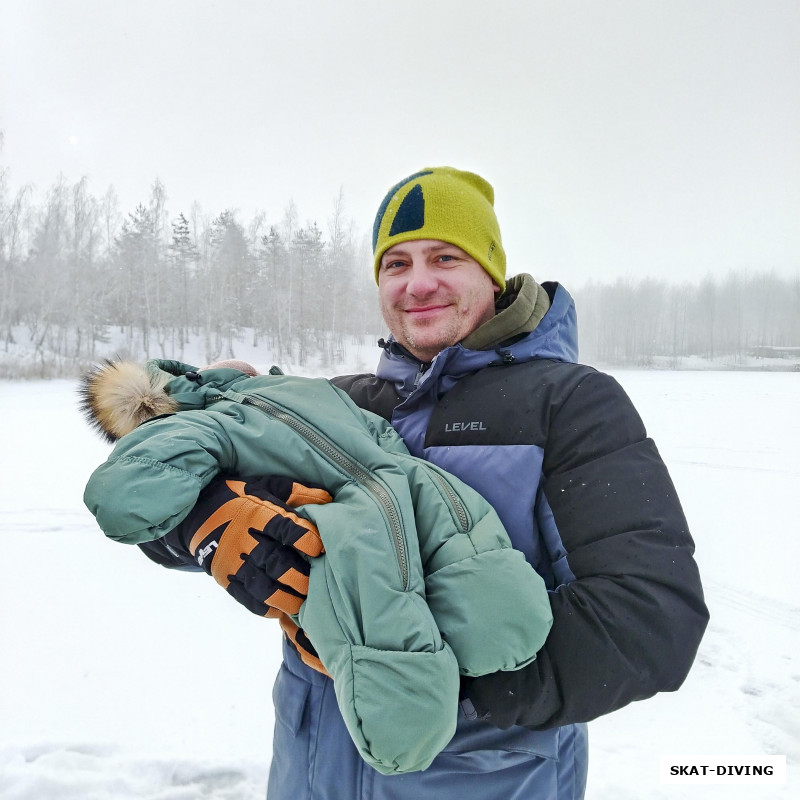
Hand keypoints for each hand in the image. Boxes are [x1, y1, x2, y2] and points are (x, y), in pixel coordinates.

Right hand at [176, 475, 329, 616]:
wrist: (198, 513)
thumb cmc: (241, 499)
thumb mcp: (266, 487)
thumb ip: (297, 492)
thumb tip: (327, 498)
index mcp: (257, 514)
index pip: (283, 528)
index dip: (304, 539)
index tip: (319, 547)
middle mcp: (244, 540)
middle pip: (275, 562)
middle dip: (299, 575)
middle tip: (316, 581)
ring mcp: (233, 562)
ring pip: (263, 586)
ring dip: (286, 597)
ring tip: (303, 602)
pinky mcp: (226, 579)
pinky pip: (247, 599)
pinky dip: (266, 608)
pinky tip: (281, 608)